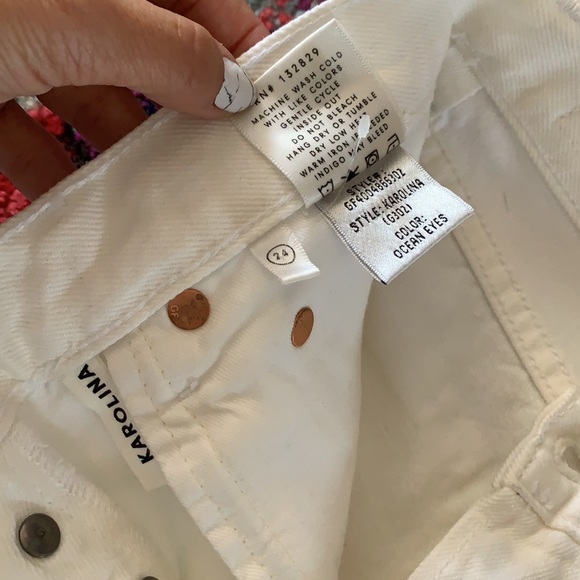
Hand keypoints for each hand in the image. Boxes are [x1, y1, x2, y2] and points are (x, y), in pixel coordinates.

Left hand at [0, 0, 267, 198]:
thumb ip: (162, 50)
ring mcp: (31, 49)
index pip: (200, 2)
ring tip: (163, 197)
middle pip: (154, 61)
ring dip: (128, 154)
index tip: (268, 105)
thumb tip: (233, 90)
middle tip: (225, 160)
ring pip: (100, 105)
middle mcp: (78, 11)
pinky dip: (61, 174)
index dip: (239, 49)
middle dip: (189, 112)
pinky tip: (81, 207)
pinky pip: (39, 138)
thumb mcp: (76, 19)